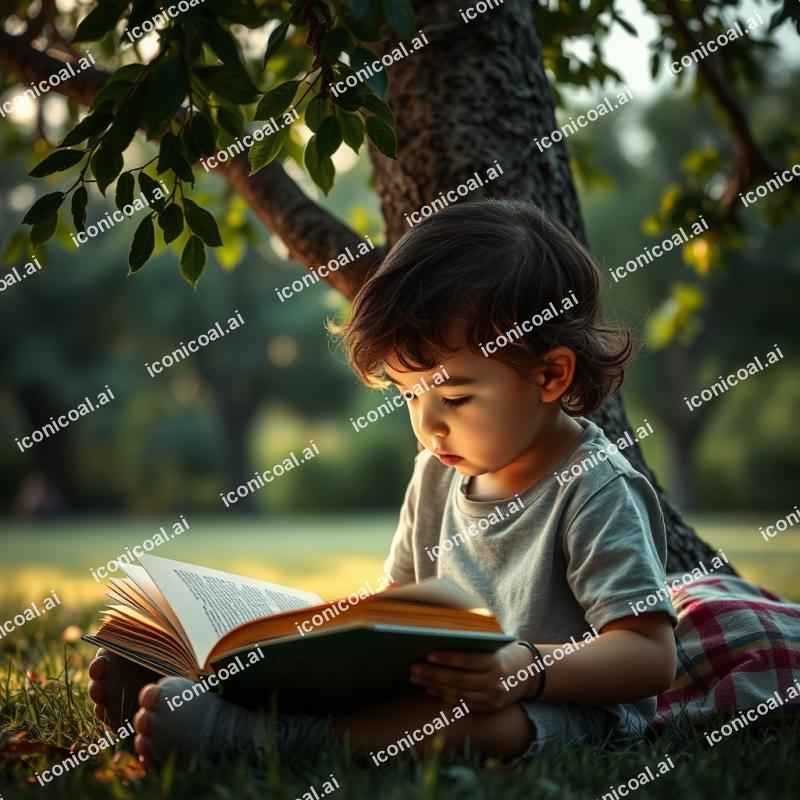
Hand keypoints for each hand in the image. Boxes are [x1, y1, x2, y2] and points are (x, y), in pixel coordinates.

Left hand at [408, 642, 537, 711]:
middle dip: (433, 674)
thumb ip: (474, 644)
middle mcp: (495, 683)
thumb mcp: (495, 644)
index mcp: (497, 662)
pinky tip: (430, 689)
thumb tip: (441, 639)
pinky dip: (444, 697)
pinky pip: (463, 704)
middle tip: (414, 668)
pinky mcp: (489, 709)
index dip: (447, 658)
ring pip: (457, 694)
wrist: (529, 674)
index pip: (467, 660)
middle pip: (458, 680)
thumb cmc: (505, 652)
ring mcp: (493, 698)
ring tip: (416, 678)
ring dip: (434, 686)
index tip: (428, 655)